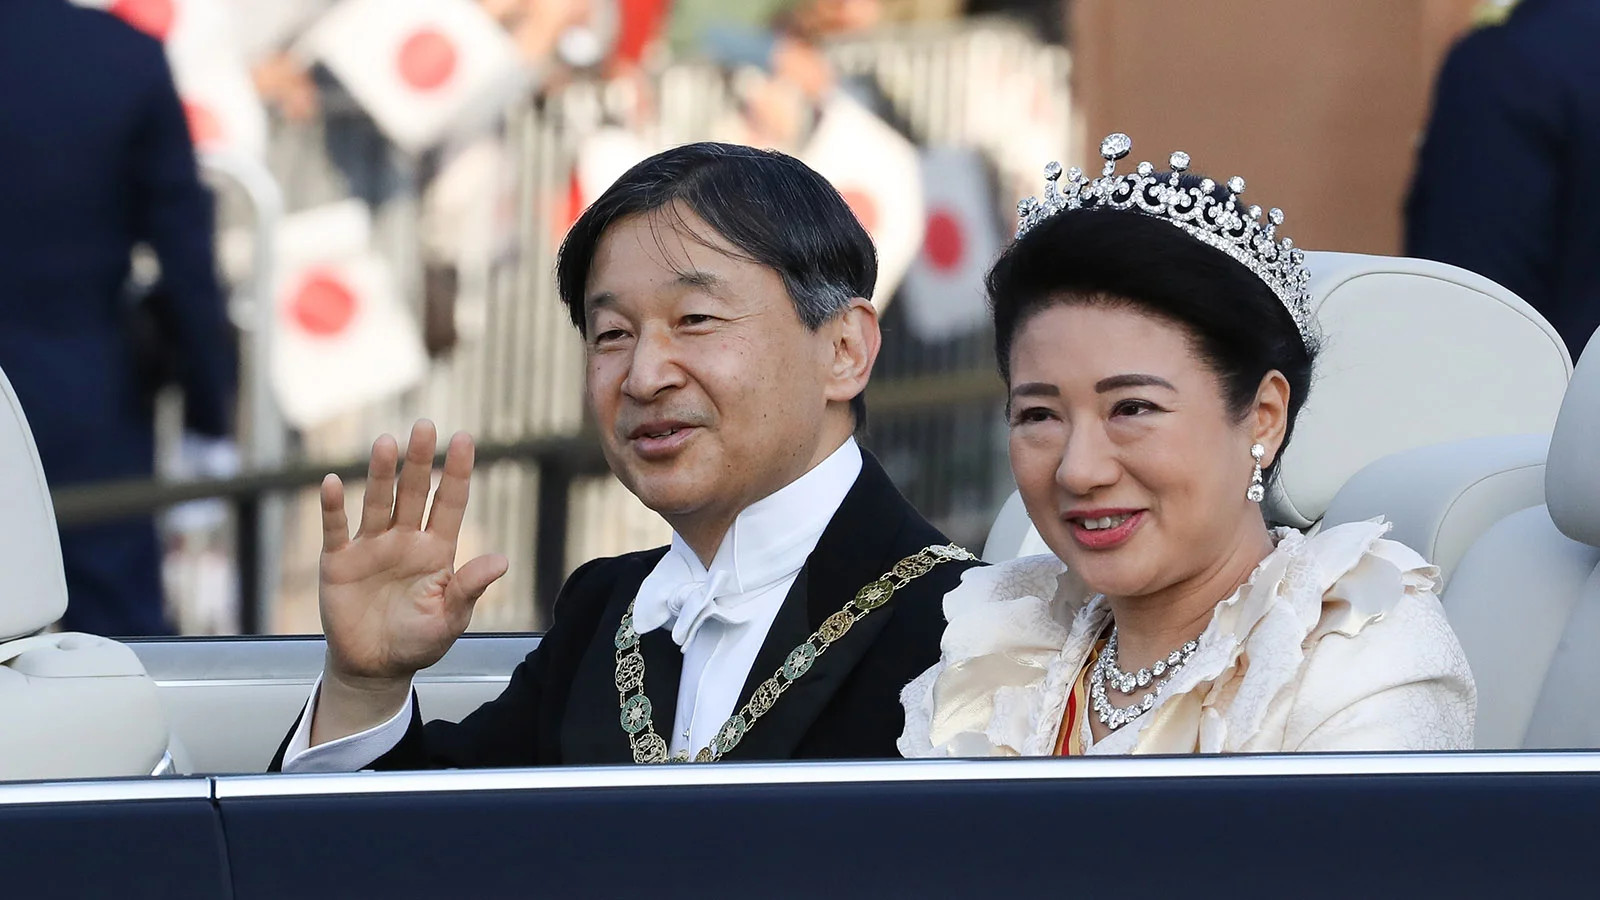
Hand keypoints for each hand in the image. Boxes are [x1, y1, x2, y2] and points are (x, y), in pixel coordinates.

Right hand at [318, 421, 508, 683]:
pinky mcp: (339, 561)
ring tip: (387, 443)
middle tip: (424, 426)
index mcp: (437, 550)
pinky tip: (334, 482)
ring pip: (377, 502)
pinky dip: (333, 507)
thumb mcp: (450, 619)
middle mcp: (405, 540)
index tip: (465, 438)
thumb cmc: (419, 641)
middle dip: (419, 460)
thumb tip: (501, 560)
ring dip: (381, 474)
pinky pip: (336, 528)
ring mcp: (371, 547)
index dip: (457, 472)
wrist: (375, 668)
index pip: (449, 502)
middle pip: (413, 492)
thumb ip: (469, 588)